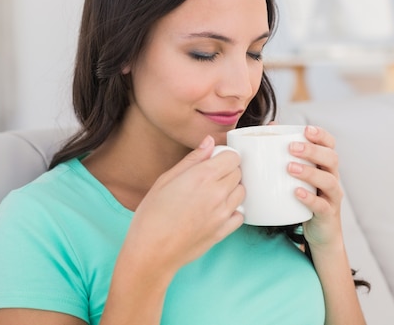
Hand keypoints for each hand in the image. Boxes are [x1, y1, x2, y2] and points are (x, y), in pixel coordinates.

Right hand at [125, 136, 244, 271]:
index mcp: (202, 176)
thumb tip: (209, 142)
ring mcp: (223, 213)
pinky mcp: (224, 231)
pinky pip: (240, 214)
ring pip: (242, 192)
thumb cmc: (152, 215)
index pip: (233, 157)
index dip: (224, 156)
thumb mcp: (165, 180)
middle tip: (210, 178)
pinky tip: (217, 211)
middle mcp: (217, 193)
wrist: (151, 252)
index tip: (214, 161)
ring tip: (213, 194)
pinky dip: (233, 210)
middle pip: (239, 173)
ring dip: (232, 189)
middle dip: (228, 171)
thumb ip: (192, 159)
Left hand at [288, 125, 343, 250]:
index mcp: (325, 166)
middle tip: (291, 148)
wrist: (320, 233)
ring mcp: (332, 197)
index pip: (330, 145)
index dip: (321, 135)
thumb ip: (286, 153)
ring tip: (290, 168)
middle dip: (312, 150)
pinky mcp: (327, 214)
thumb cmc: (304, 198)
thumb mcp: (297, 176)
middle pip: (332, 158)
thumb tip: (270, 127)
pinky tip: (296, 193)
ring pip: (329, 180)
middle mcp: (332, 178)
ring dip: (309, 172)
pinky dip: (310, 198)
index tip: (306, 129)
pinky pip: (322, 205)